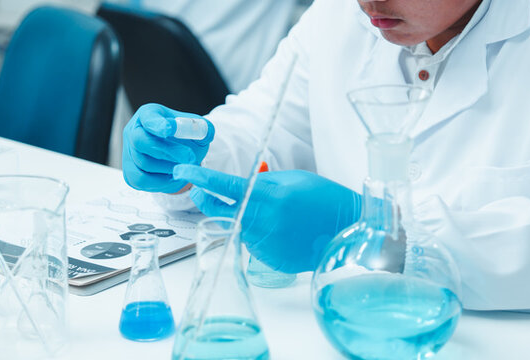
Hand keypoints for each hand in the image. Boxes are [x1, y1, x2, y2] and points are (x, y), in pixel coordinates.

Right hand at [122, 104, 213, 192]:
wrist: (179, 157)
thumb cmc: (185, 138)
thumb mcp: (198, 130)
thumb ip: (203, 128)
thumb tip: (204, 133)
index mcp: (149, 114)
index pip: (148, 117)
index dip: (157, 124)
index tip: (170, 129)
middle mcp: (134, 131)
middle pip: (141, 141)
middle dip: (167, 151)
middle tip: (190, 157)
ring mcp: (129, 152)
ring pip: (144, 163)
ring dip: (169, 167)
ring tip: (185, 166)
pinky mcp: (130, 173)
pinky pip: (142, 180)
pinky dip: (161, 182)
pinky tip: (175, 176)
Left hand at [173, 165, 361, 272]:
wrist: (346, 227)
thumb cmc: (322, 198)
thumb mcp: (291, 180)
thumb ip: (261, 183)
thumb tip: (234, 186)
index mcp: (269, 196)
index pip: (225, 186)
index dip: (201, 177)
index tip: (182, 170)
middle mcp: (264, 221)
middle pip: (218, 210)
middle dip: (206, 199)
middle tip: (202, 191)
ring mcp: (266, 243)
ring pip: (236, 228)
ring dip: (242, 218)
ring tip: (273, 215)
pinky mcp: (270, 260)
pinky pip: (252, 245)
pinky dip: (259, 236)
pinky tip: (280, 232)